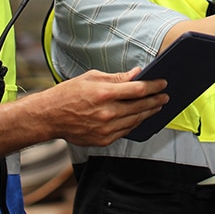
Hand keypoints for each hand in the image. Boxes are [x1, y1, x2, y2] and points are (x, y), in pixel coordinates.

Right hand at [25, 68, 168, 146]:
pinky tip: (140, 117)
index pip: (137, 89)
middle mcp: (107, 113)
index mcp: (104, 93)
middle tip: (165, 96)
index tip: (163, 83)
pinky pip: (125, 131)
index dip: (153, 86)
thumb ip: (116, 77)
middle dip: (155, 100)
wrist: (49, 117)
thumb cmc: (68, 94)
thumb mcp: (91, 77)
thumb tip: (137, 73)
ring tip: (156, 106)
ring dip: (148, 113)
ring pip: (135, 120)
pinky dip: (134, 123)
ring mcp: (105, 129)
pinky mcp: (103, 140)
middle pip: (140, 106)